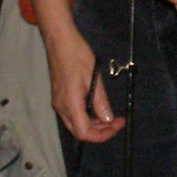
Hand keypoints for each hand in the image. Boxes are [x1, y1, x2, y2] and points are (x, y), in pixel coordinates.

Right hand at [34, 0, 124, 143]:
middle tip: (116, 121)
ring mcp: (59, 102)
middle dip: (99, 131)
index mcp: (69, 104)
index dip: (102, 134)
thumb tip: (108, 119)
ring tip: (109, 114)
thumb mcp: (93, 77)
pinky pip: (73, 114)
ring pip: (76, 123)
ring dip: (94, 123)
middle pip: (79, 131)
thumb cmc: (77, 55)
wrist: (60, 41)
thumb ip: (100, 101)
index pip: (84, 133)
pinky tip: (97, 106)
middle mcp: (61, 107)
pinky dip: (87, 115)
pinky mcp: (59, 96)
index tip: (118, 124)